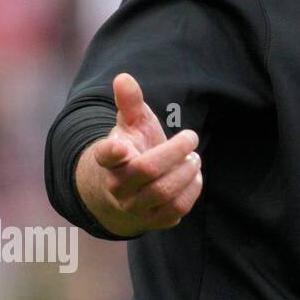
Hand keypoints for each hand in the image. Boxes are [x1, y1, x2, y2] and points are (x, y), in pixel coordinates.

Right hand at [74, 73, 201, 235]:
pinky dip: (192, 191)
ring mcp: (134, 207)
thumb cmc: (135, 149)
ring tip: (195, 158)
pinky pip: (176, 210)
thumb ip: (130, 102)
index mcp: (108, 159)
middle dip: (176, 151)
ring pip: (163, 192)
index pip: (104, 155)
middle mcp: (117, 186)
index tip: (119, 145)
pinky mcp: (152, 221)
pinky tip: (195, 177)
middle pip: (148, 170)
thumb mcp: (132, 124)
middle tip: (191, 138)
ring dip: (187, 172)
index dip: (110, 151)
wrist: (130, 191)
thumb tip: (123, 77)